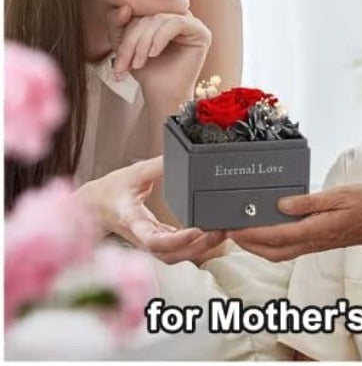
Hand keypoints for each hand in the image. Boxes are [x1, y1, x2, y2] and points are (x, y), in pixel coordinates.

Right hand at [76, 157, 225, 264]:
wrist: (92, 206)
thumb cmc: (110, 191)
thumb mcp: (134, 172)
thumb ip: (159, 164)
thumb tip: (181, 153)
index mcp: (133, 221)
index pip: (154, 241)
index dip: (177, 240)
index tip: (197, 230)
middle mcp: (141, 237)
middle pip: (169, 255)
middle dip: (196, 247)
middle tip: (219, 231)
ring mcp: (147, 242)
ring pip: (173, 257)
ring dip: (198, 249)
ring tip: (221, 232)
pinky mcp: (153, 241)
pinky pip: (173, 250)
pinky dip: (192, 245)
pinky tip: (209, 233)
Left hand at [106, 4, 211, 100]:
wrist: (162, 95)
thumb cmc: (147, 72)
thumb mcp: (125, 46)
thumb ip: (118, 25)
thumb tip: (123, 7)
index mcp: (162, 17)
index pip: (141, 13)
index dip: (125, 31)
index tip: (116, 56)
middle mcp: (179, 17)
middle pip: (149, 17)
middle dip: (133, 41)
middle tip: (124, 64)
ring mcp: (192, 23)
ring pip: (160, 20)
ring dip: (144, 43)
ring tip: (138, 63)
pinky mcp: (201, 32)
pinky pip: (177, 23)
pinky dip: (160, 38)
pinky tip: (154, 54)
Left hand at [229, 185, 361, 260]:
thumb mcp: (339, 195)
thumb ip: (309, 202)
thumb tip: (281, 205)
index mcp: (315, 229)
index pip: (275, 236)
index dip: (251, 233)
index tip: (233, 227)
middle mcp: (310, 242)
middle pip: (270, 251)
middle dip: (247, 244)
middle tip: (229, 231)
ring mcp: (313, 245)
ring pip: (276, 253)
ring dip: (256, 246)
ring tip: (242, 232)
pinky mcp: (315, 243)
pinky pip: (286, 249)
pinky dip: (270, 244)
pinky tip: (266, 231)